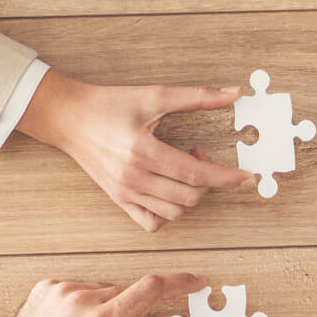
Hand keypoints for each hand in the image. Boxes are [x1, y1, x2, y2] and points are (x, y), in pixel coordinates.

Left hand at [0, 273, 208, 316]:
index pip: (152, 289)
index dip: (180, 282)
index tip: (196, 281)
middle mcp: (81, 299)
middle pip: (129, 295)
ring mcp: (61, 290)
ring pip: (106, 291)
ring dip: (107, 311)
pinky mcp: (46, 287)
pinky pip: (82, 288)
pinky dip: (84, 305)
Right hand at [14, 71, 257, 230]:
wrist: (70, 117)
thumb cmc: (110, 105)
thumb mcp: (154, 95)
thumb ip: (197, 96)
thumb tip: (233, 93)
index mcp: (143, 152)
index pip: (196, 174)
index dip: (226, 178)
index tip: (246, 178)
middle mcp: (134, 178)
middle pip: (189, 197)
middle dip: (209, 181)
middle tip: (200, 154)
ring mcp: (125, 193)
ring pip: (174, 213)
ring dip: (191, 196)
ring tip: (183, 170)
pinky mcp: (119, 200)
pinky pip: (151, 223)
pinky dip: (169, 214)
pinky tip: (170, 191)